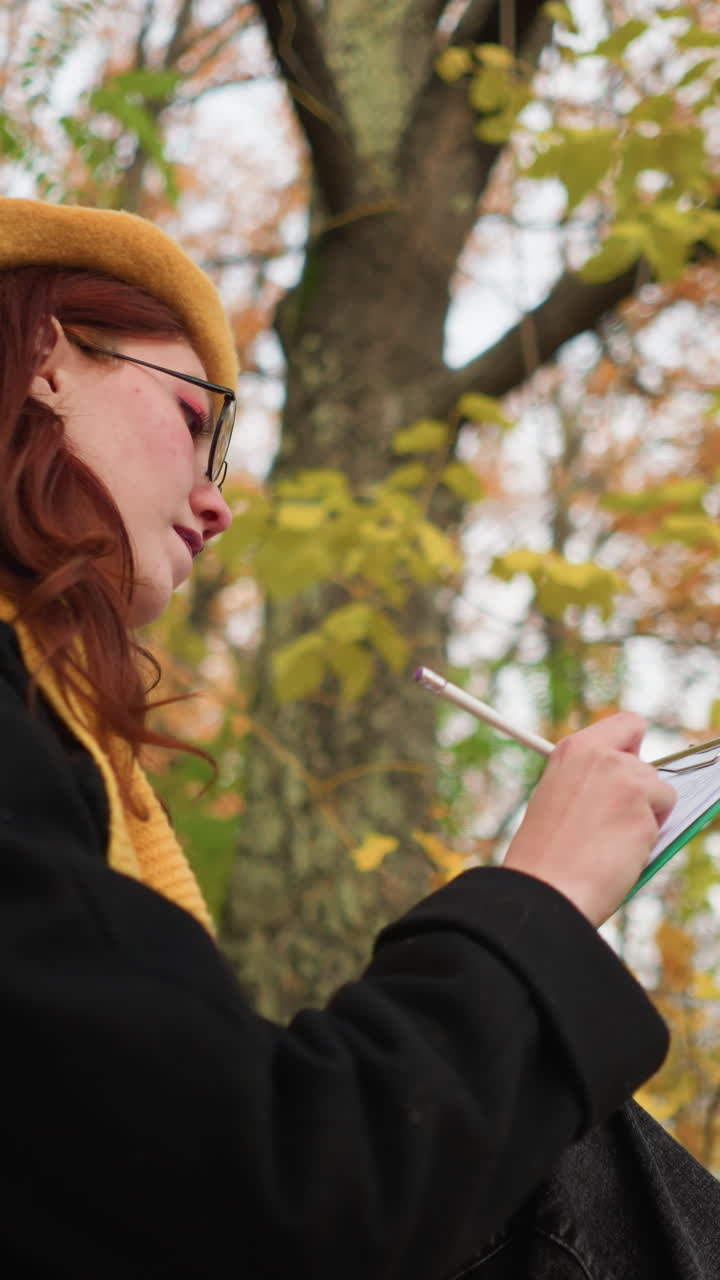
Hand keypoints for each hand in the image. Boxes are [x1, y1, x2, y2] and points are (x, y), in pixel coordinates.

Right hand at [502, 713, 676, 926]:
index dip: (633, 747)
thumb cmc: (544, 851)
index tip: (627, 768)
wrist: (545, 888)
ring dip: (646, 816)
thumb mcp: (556, 793)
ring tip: (609, 840)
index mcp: (575, 748)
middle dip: (640, 792)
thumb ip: (590, 777)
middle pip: (648, 764)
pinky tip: (618, 853)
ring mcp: (628, 783)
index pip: (628, 724)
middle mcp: (604, 757)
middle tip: (611, 819)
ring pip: (661, 793)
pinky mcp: (646, 813)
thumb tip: (626, 781)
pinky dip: (648, 840)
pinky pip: (662, 824)